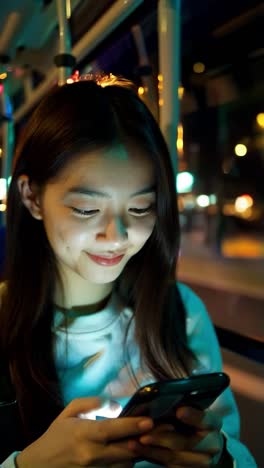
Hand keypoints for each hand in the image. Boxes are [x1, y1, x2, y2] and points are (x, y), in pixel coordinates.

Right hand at [16, 397, 152, 467]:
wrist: (40, 465)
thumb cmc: (57, 435)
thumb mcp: (71, 411)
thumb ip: (94, 403)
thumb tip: (117, 407)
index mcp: (83, 433)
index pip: (112, 429)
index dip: (132, 425)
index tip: (149, 421)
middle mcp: (90, 454)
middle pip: (125, 450)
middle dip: (142, 440)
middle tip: (155, 430)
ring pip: (125, 463)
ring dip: (135, 452)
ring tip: (140, 440)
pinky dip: (124, 462)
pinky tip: (125, 452)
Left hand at [129, 406, 224, 466]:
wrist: (205, 447)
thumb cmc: (192, 421)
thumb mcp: (194, 411)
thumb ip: (183, 405)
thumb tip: (163, 396)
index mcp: (213, 423)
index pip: (205, 419)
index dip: (193, 416)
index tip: (179, 411)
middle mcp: (212, 444)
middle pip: (187, 442)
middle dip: (164, 438)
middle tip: (144, 434)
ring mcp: (202, 461)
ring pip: (175, 457)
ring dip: (152, 450)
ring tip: (133, 443)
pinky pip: (170, 466)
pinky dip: (152, 457)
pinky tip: (138, 450)